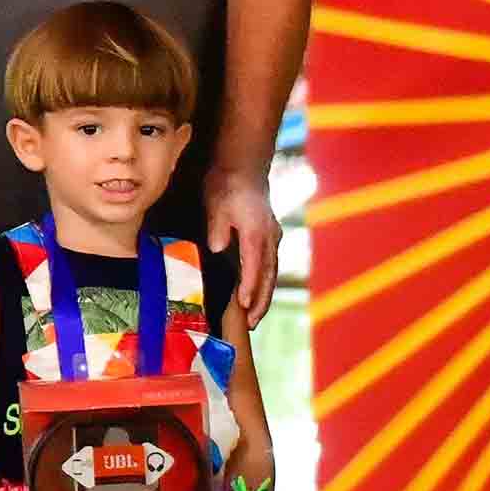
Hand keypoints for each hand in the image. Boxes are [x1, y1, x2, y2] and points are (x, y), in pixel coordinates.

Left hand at [208, 164, 280, 329]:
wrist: (243, 166)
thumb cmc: (226, 185)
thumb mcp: (217, 204)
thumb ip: (218, 228)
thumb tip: (218, 248)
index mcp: (256, 233)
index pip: (254, 267)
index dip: (250, 289)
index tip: (244, 307)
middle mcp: (269, 238)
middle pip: (268, 276)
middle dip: (261, 302)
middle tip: (251, 324)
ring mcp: (272, 237)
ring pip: (272, 273)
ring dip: (264, 296)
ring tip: (254, 317)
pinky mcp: (269, 236)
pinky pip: (269, 265)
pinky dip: (264, 282)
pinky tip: (257, 294)